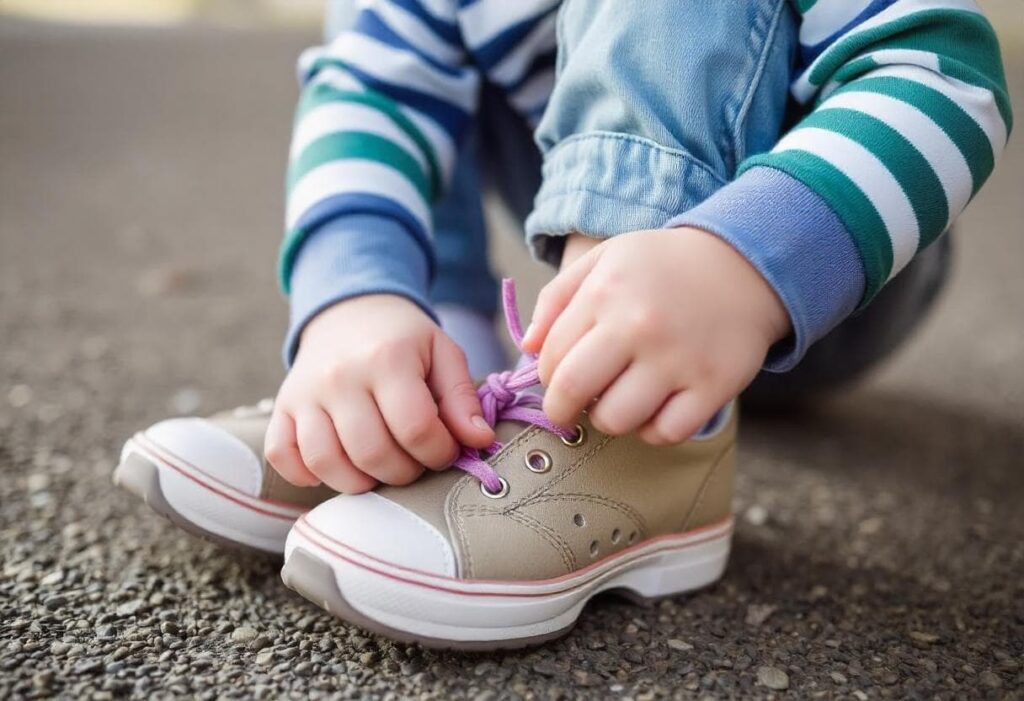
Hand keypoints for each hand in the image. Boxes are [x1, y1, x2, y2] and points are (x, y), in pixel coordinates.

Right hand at [265, 295, 493, 492]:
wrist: (350, 311)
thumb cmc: (403, 340)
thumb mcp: (442, 353)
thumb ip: (463, 398)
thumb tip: (479, 441)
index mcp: (386, 359)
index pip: (416, 429)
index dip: (439, 452)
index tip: (445, 449)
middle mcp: (339, 376)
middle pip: (372, 453)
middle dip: (405, 472)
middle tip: (415, 461)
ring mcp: (304, 393)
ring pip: (326, 462)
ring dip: (361, 481)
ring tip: (381, 467)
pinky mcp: (281, 407)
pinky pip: (282, 456)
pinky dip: (306, 474)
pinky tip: (337, 465)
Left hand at [522, 228, 789, 443]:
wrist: (745, 264)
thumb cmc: (662, 267)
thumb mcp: (606, 260)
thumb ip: (558, 298)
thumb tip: (528, 347)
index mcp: (606, 293)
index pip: (551, 358)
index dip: (547, 376)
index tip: (558, 378)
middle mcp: (639, 326)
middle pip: (573, 392)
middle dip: (561, 409)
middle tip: (569, 409)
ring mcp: (678, 359)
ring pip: (617, 421)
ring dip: (609, 419)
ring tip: (620, 399)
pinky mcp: (714, 385)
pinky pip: (666, 433)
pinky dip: (654, 430)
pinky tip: (657, 407)